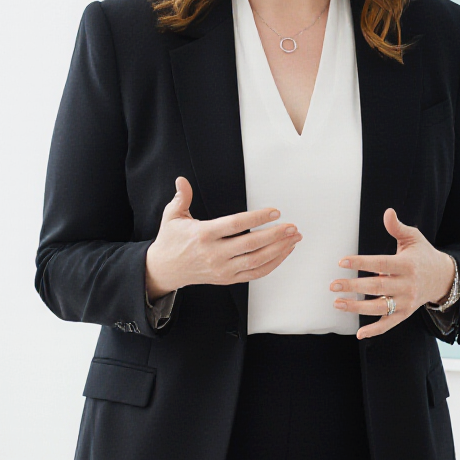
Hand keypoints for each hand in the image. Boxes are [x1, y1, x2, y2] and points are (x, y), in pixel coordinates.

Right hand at [144, 177, 299, 297]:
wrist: (165, 270)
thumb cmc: (171, 241)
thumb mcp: (172, 216)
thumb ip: (181, 198)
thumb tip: (182, 180)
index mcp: (203, 235)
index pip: (235, 225)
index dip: (257, 218)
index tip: (274, 211)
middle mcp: (214, 254)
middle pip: (251, 244)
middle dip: (275, 235)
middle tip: (292, 226)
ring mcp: (223, 269)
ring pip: (256, 260)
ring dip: (279, 249)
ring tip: (293, 238)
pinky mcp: (228, 278)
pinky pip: (255, 273)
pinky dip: (273, 264)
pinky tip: (283, 252)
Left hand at [332, 208, 456, 339]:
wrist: (443, 278)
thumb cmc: (423, 255)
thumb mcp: (413, 238)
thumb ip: (398, 227)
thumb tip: (387, 212)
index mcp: (407, 265)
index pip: (381, 264)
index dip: (361, 262)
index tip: (341, 261)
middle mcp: (407, 285)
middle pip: (376, 287)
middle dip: (353, 286)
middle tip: (332, 285)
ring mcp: (406, 302)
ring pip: (379, 307)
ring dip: (357, 307)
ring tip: (337, 303)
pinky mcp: (405, 314)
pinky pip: (389, 324)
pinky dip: (375, 331)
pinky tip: (359, 334)